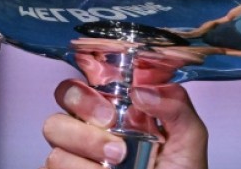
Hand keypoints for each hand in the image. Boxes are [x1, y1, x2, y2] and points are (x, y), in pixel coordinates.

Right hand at [41, 79, 207, 168]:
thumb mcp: (190, 140)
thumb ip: (177, 107)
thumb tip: (143, 91)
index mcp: (119, 111)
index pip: (87, 81)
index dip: (88, 85)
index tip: (110, 103)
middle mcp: (92, 129)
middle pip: (63, 102)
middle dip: (84, 114)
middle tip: (113, 134)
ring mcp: (77, 156)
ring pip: (54, 136)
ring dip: (85, 149)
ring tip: (115, 164)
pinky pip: (50, 164)